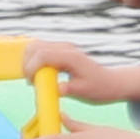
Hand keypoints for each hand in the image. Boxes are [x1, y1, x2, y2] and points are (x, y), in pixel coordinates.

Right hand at [18, 39, 139, 109]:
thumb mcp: (84, 92)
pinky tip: (39, 75)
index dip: (31, 68)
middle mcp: (66, 48)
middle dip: (27, 64)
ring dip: (29, 61)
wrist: (112, 82)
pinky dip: (34, 61)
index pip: (43, 55)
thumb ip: (68, 89)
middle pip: (35, 47)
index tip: (32, 83)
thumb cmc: (100, 88)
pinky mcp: (61, 52)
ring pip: (36, 46)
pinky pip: (41, 51)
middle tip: (31, 81)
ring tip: (34, 79)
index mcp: (71, 57)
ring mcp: (63, 48)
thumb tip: (54, 89)